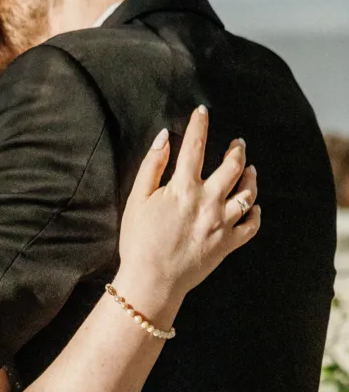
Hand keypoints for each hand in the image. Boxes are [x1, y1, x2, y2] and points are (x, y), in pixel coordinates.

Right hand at [115, 107, 259, 323]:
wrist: (151, 280)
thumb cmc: (138, 240)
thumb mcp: (136, 199)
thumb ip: (151, 166)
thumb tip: (163, 138)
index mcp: (184, 187)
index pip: (195, 146)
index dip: (199, 125)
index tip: (203, 111)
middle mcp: (208, 201)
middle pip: (232, 166)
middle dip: (237, 150)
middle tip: (238, 143)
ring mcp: (221, 223)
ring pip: (247, 192)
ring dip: (251, 177)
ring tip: (251, 170)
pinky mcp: (227, 244)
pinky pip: (251, 225)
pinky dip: (255, 213)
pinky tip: (252, 206)